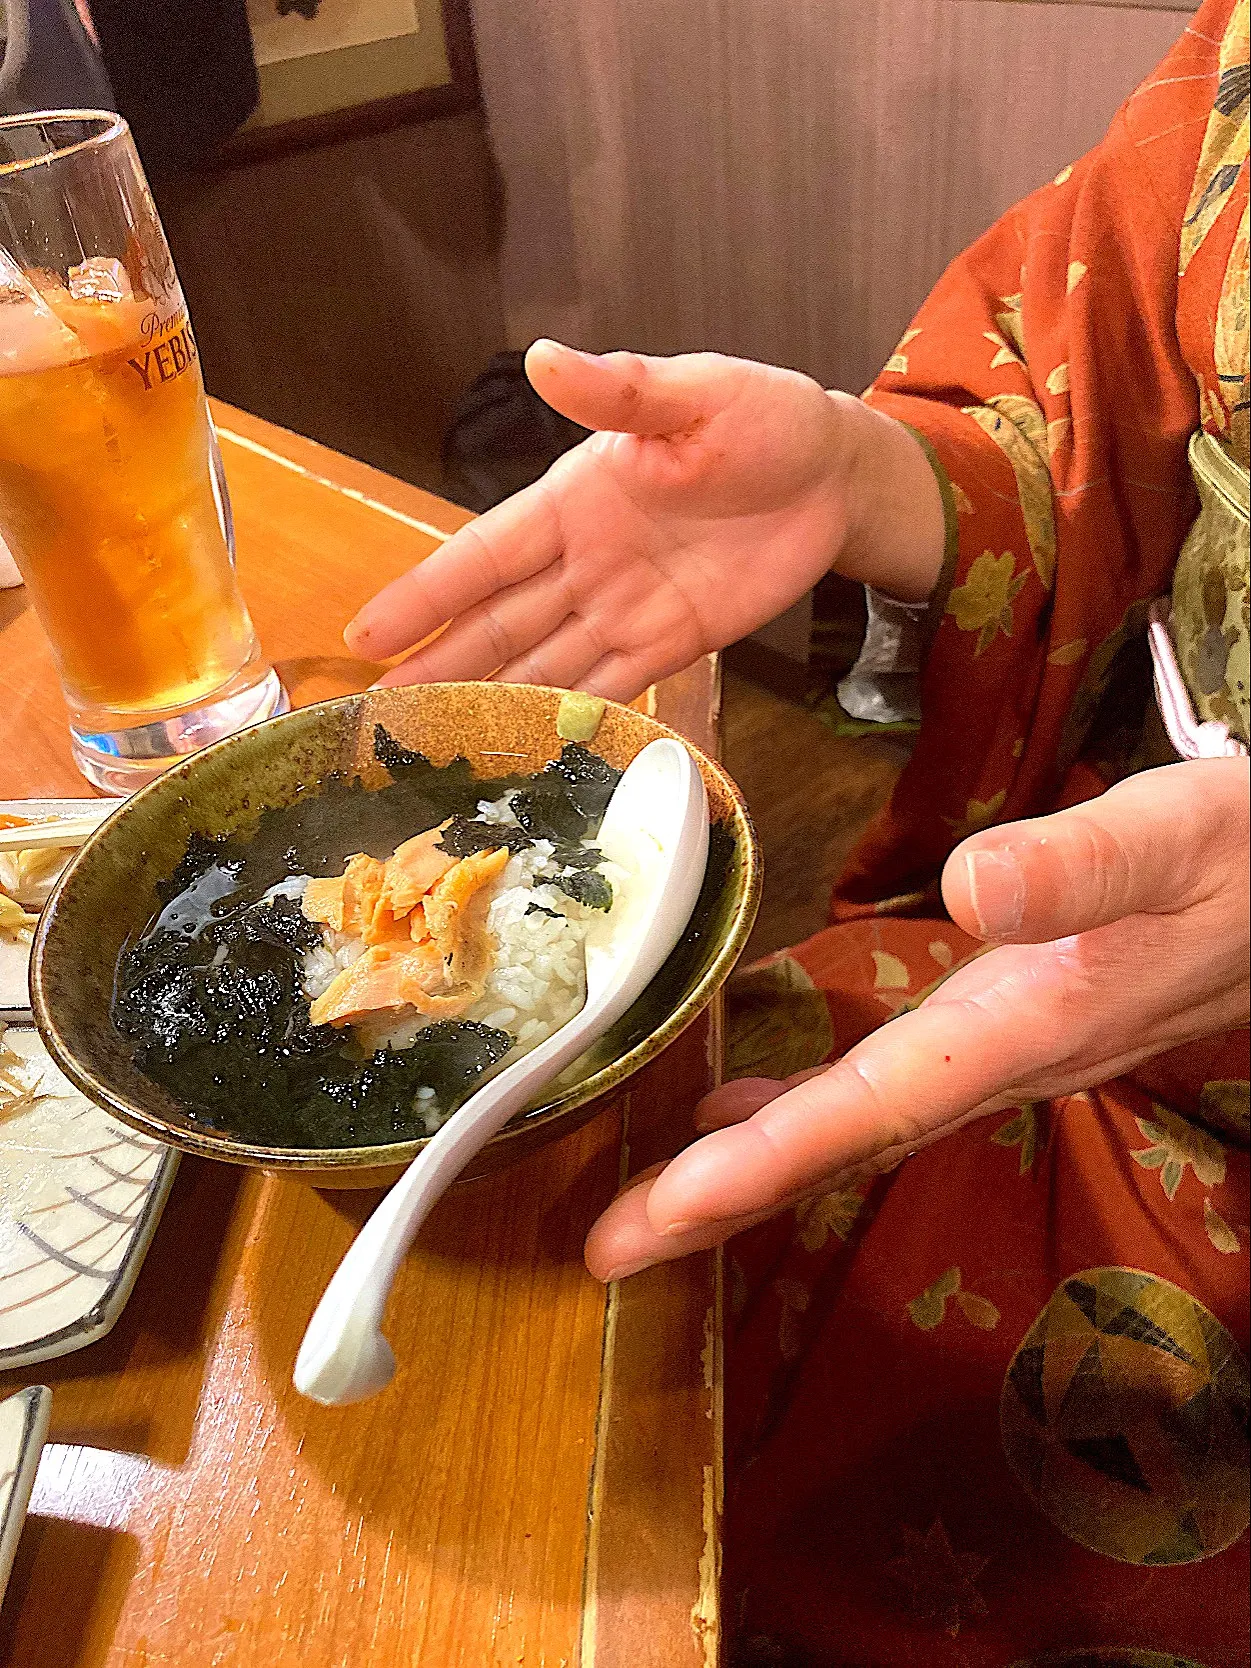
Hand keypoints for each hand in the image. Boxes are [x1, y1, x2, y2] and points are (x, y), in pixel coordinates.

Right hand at [345, 342, 943, 699]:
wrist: (837, 473)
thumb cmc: (761, 417)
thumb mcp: (693, 395)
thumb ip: (621, 392)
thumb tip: (543, 359)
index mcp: (574, 499)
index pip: (484, 555)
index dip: (426, 594)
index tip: (367, 634)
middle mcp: (586, 562)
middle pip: (499, 624)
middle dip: (440, 667)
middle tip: (380, 716)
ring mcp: (626, 608)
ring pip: (545, 664)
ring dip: (494, 703)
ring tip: (435, 746)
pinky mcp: (674, 644)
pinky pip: (612, 688)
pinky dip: (573, 720)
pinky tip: (529, 752)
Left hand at [586, 757, 1250, 1278]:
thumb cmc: (1249, 858)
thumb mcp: (1180, 838)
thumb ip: (1083, 865)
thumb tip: (973, 887)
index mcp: (1032, 1023)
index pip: (877, 1106)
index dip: (766, 1159)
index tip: (664, 1212)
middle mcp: (1007, 1060)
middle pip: (846, 1144)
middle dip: (725, 1199)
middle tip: (606, 1252)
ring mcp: (1004, 1054)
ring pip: (857, 1128)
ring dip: (749, 1168)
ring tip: (649, 1204)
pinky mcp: (1004, 1029)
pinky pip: (883, 1093)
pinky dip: (803, 1114)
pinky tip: (739, 1108)